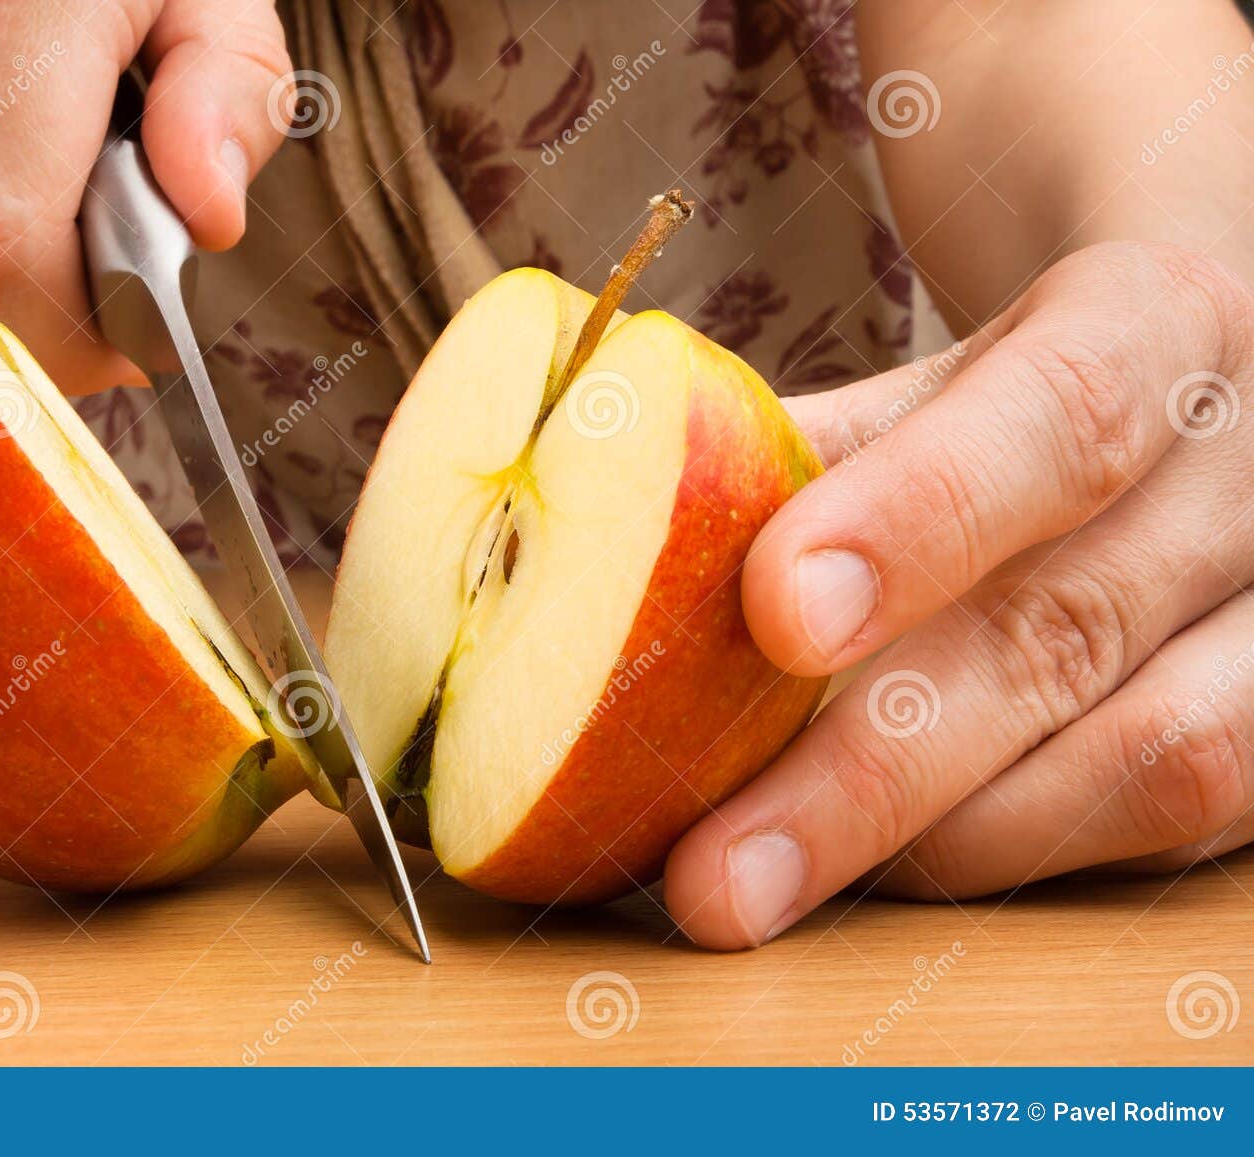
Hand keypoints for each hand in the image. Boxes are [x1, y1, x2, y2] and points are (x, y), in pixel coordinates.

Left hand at [665, 241, 1253, 948]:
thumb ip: (805, 451)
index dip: (921, 517)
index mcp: (1162, 318)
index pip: (1062, 412)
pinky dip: (1010, 856)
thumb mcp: (938, 374)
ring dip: (940, 845)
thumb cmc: (1036, 377)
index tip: (778, 613)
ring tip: (770, 887)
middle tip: (716, 875)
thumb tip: (602, 523)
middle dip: (876, 770)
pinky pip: (1168, 828)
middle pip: (1077, 626)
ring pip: (1155, 761)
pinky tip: (885, 869)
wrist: (1213, 367)